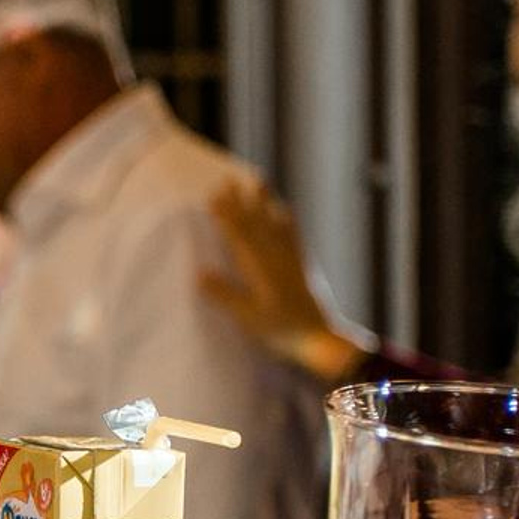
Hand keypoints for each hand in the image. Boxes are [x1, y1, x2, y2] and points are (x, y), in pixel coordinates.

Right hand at [198, 182, 370, 387]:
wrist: (319, 338)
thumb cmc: (280, 331)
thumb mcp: (247, 318)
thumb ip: (225, 295)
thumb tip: (200, 273)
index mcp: (259, 268)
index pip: (239, 234)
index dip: (225, 215)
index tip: (212, 196)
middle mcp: (276, 257)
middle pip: (254, 223)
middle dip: (239, 201)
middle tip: (226, 181)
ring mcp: (291, 258)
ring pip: (274, 222)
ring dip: (263, 201)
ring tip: (257, 181)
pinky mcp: (302, 264)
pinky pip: (292, 234)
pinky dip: (285, 218)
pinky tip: (283, 209)